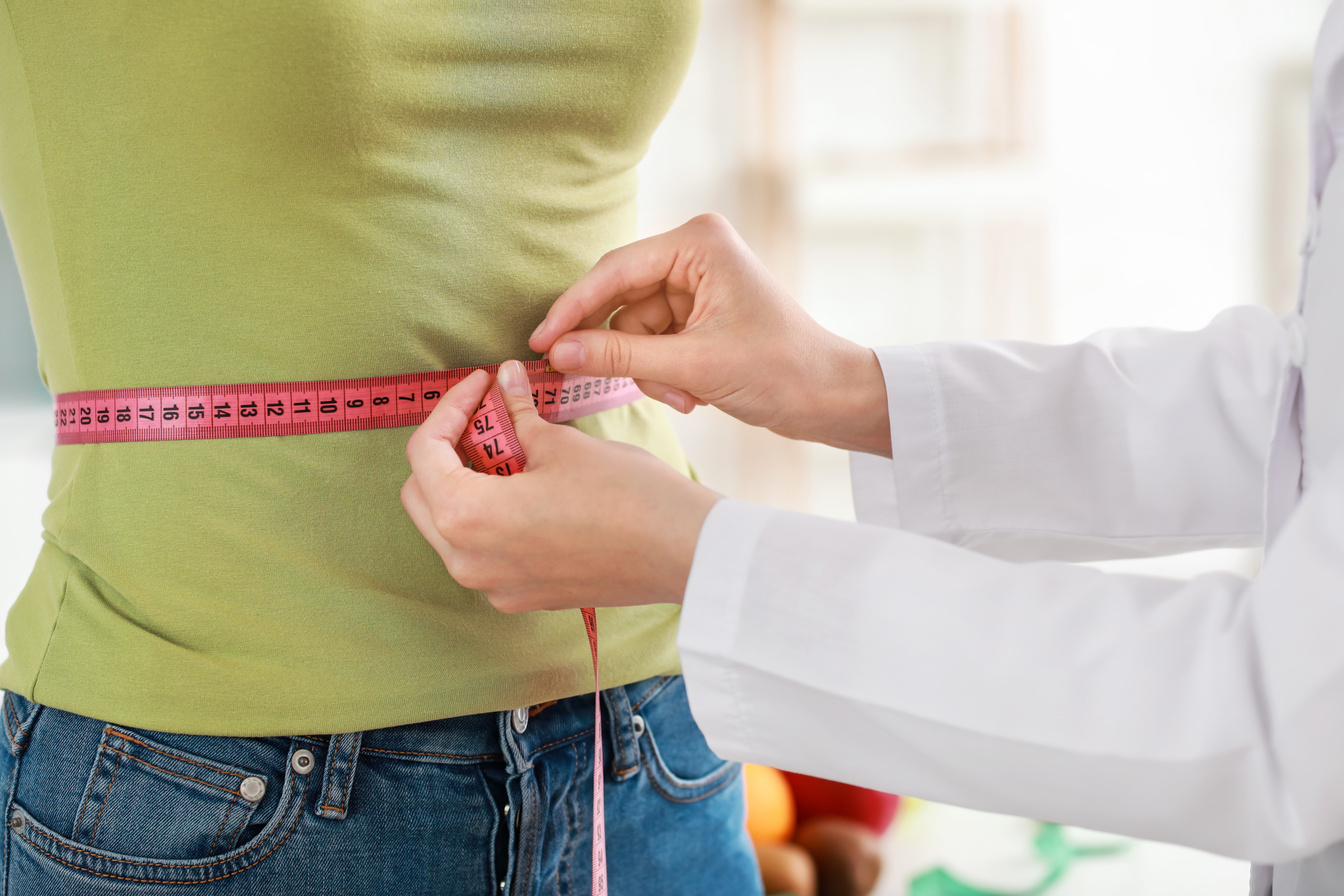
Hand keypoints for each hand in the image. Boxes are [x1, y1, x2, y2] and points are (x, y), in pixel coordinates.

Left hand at [401, 361, 721, 612]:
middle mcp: (467, 561)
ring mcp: (493, 586)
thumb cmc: (627, 497)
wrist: (682, 552)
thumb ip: (518, 413)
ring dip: (467, 482)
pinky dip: (490, 515)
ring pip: (449, 526)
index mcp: (466, 517)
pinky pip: (483, 551)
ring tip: (509, 448)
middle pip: (423, 493)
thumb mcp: (562, 444)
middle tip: (487, 414)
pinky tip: (528, 487)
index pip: (424, 452)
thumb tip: (505, 382)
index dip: (450, 406)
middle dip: (447, 448)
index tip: (481, 384)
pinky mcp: (521, 596)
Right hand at [529, 214, 891, 455]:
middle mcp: (694, 253)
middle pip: (620, 301)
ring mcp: (695, 284)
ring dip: (648, 371)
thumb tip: (558, 353)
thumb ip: (620, 357)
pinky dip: (663, 374)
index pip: (614, 272)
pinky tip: (691, 394)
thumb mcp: (693, 366)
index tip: (540, 343)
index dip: (572, 310)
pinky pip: (653, 343)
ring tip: (684, 396)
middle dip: (623, 350)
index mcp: (698, 243)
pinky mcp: (698, 315)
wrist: (831, 398)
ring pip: (633, 330)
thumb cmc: (781, 370)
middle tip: (596, 382)